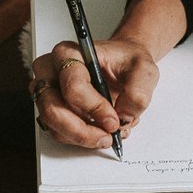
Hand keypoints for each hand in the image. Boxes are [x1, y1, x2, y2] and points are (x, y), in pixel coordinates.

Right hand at [32, 36, 160, 150]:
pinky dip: (80, 139)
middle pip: (52, 109)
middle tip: (106, 136)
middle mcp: (51, 72)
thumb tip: (124, 116)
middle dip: (81, 131)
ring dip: (82, 137)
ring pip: (54, 126)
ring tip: (107, 135)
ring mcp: (48, 93)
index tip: (114, 120)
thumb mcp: (144, 69)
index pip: (73, 86)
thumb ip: (138, 91)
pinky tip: (99, 132)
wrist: (123, 66)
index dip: (94, 108)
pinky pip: (59, 133)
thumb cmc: (126, 61)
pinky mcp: (52, 110)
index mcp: (69, 53)